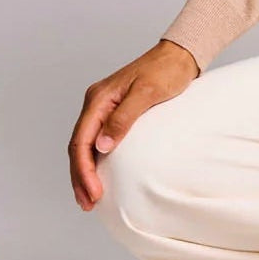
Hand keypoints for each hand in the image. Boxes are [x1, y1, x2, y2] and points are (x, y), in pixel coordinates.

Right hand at [69, 40, 200, 211]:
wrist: (180, 56)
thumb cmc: (166, 70)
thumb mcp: (147, 93)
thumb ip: (123, 118)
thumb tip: (102, 146)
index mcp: (98, 99)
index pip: (81, 140)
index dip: (84, 169)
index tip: (93, 192)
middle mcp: (96, 104)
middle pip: (78, 146)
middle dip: (80, 177)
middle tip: (88, 203)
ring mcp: (103, 108)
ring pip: (85, 146)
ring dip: (85, 172)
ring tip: (89, 197)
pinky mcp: (114, 112)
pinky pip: (97, 140)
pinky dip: (95, 160)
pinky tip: (99, 175)